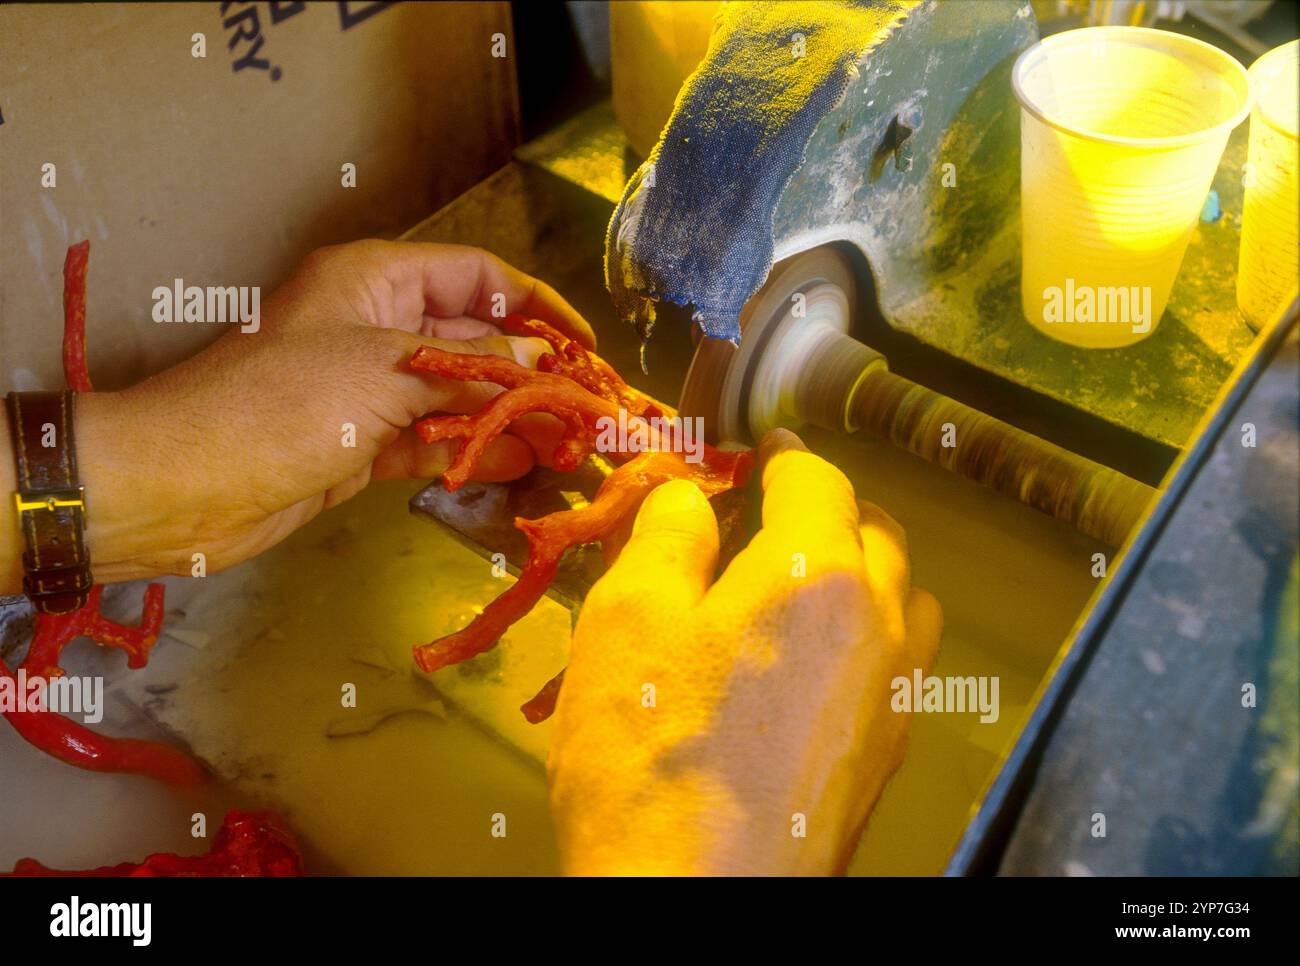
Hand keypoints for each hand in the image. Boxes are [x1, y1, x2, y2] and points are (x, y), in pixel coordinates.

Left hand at [60, 240, 592, 584]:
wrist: (184, 485)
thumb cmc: (278, 406)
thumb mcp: (384, 375)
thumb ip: (468, 373)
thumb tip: (539, 370)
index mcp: (377, 280)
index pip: (477, 277)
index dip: (536, 307)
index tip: (585, 346)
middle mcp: (378, 325)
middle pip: (474, 339)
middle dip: (531, 373)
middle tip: (588, 411)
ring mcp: (370, 387)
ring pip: (458, 395)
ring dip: (509, 419)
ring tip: (568, 447)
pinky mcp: (363, 441)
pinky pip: (433, 440)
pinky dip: (472, 452)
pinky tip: (520, 467)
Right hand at [547, 429, 941, 874]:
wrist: (699, 895)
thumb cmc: (649, 749)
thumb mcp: (627, 617)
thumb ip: (667, 534)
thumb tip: (690, 495)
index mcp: (815, 571)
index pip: (816, 480)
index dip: (783, 456)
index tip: (762, 450)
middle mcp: (878, 623)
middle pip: (879, 533)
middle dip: (831, 508)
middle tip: (773, 515)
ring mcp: (896, 695)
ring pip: (905, 598)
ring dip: (865, 569)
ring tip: (803, 584)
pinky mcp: (888, 754)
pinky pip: (900, 663)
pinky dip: (869, 632)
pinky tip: (814, 664)